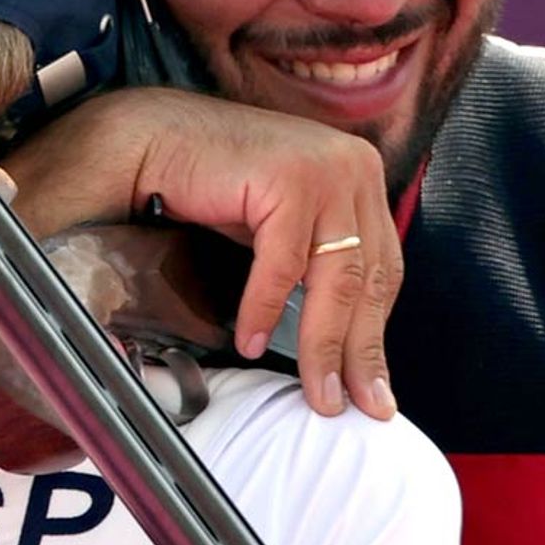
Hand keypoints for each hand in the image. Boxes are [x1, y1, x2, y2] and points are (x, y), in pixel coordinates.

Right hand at [2, 86, 403, 419]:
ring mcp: (326, 168)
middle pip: (369, 277)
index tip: (375, 388)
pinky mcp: (289, 177)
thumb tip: (342, 340)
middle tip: (352, 406)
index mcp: (362, 176)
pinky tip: (249, 344)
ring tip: (315, 393)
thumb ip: (319, 263)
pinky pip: (283, 263)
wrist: (160, 138)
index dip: (377, 332)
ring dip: (322, 345)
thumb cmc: (221, 185)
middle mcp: (356, 167)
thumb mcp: (287, 224)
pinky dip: (265, 309)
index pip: (384, 268)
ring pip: (336, 278)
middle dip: (359, 351)